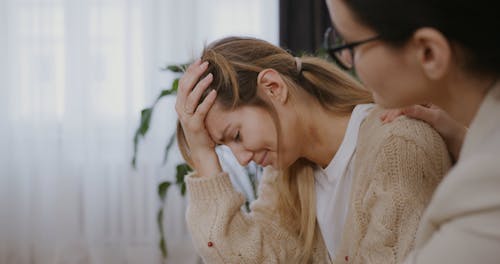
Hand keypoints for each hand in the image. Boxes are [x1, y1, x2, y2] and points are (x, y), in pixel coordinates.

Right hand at [175, 59, 221, 175]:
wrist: (202, 150)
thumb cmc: (203, 129)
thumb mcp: (198, 110)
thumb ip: (199, 97)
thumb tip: (206, 80)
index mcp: (180, 104)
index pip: (183, 82)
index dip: (191, 70)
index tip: (200, 60)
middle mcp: (180, 109)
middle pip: (184, 86)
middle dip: (195, 73)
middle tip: (206, 63)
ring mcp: (186, 118)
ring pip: (191, 96)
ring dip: (201, 84)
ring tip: (211, 75)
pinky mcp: (194, 126)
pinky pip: (200, 110)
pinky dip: (207, 100)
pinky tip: (214, 92)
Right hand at [380, 104, 466, 161]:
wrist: (457, 141)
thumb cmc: (450, 128)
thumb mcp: (435, 118)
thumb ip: (420, 112)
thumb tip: (403, 107)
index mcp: (425, 101)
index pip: (407, 103)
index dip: (396, 110)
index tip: (390, 120)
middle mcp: (421, 106)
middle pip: (402, 106)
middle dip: (391, 112)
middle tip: (383, 121)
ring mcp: (418, 114)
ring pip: (401, 113)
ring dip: (391, 116)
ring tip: (382, 122)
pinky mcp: (417, 123)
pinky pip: (404, 119)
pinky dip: (396, 121)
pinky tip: (389, 124)